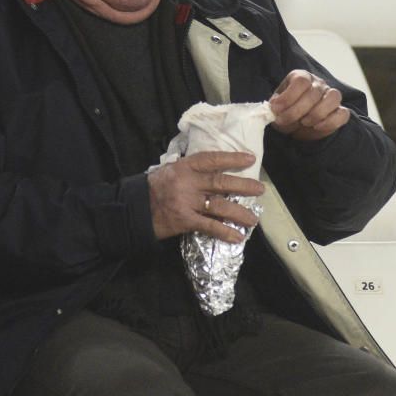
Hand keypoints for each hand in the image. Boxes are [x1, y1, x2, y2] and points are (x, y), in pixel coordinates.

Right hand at [147, 151, 264, 242]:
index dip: (232, 158)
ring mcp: (187, 202)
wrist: (134, 209)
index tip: (250, 158)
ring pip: (220, 205)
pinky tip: (237, 237)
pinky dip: (225, 232)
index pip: (211, 159)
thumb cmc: (153, 189)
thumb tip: (213, 170)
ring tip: (253, 219)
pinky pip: (210, 226)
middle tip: (260, 189)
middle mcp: (188, 183)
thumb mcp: (169, 171)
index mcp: (184, 167)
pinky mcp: (185, 220)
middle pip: (221, 182)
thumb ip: (189, 170)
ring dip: (240, 212)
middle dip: (243, 186)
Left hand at [270, 69, 349, 140]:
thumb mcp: (276, 108)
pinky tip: (316, 127)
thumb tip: (275, 108)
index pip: (301, 81)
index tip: (276, 109)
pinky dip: (330, 122)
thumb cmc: (284, 112)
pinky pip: (343, 114)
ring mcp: (331, 96)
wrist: (295, 124)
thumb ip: (275, 108)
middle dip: (296, 111)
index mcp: (301, 77)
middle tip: (285, 120)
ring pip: (333, 98)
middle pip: (314, 93)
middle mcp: (318, 83)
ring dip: (316, 114)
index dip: (288, 97)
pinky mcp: (340, 111)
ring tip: (303, 123)